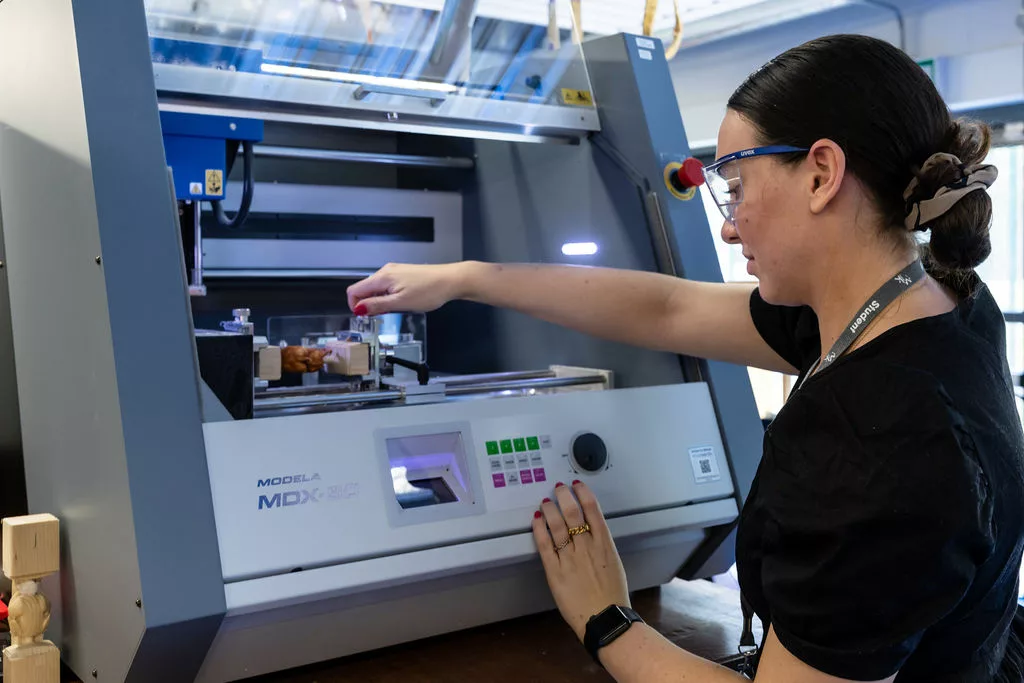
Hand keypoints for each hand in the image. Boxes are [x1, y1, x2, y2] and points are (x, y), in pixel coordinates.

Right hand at [346, 262, 468, 315]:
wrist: (451, 280)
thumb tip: (358, 309)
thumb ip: (377, 305)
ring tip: (399, 307)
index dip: (355, 306)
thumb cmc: (430, 290)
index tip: (365, 316)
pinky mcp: (403, 274)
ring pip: (377, 289)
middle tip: (386, 314)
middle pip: (365, 289)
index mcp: (382, 277)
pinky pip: (388, 286)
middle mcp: (386, 271)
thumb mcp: (400, 303)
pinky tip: (404, 301)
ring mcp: (395, 271)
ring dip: (381, 301)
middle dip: (370, 304)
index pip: (354, 290)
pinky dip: (390, 296)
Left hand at [532, 480, 629, 641]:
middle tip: (558, 487)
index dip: (583, 493)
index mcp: (604, 544)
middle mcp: (586, 546)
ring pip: (557, 525)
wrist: (604, 618)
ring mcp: (570, 558)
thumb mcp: (614, 563)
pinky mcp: (555, 571)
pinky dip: (540, 529)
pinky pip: (545, 545)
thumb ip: (602, 546)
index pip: (593, 510)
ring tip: (546, 501)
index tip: (577, 485)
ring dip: (550, 509)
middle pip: (573, 512)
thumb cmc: (612, 595)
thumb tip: (592, 533)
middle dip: (564, 496)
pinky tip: (537, 519)